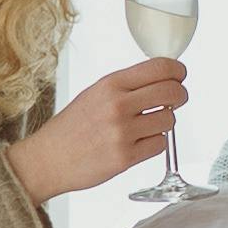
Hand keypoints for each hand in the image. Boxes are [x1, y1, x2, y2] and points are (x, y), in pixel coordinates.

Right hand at [15, 60, 187, 200]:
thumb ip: (126, 86)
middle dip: (180, 96)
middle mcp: (117, 105)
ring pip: (169, 120)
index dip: (177, 72)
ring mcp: (122, 132)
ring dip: (164, 123)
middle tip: (176, 100)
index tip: (179, 76)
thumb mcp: (95, 94)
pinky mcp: (125, 157)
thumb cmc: (71, 128)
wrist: (48, 159)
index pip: (160, 68)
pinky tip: (139, 143)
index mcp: (110, 85)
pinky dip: (155, 144)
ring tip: (147, 126)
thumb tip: (162, 79)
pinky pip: (160, 145)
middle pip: (172, 92)